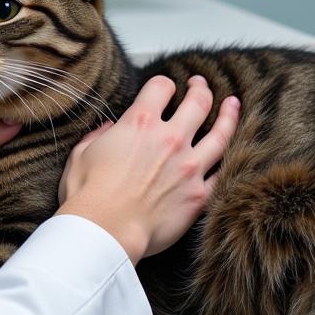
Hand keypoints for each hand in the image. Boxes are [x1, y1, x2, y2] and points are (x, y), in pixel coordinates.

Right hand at [56, 75, 239, 263]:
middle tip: (200, 85)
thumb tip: (107, 129)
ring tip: (233, 105)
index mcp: (139, 123)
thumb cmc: (88, 194)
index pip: (161, 86)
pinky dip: (228, 161)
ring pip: (221, 133)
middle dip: (201, 89)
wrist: (106, 230)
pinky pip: (222, 173)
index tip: (164, 88)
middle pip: (198, 102)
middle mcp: (170, 139)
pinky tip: (233, 152)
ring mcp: (189, 167)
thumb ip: (97, 135)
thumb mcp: (81, 154)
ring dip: (228, 115)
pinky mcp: (198, 195)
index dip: (163, 83)